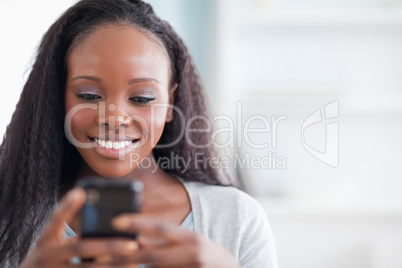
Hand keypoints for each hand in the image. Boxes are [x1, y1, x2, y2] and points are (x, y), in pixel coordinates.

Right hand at [19, 188, 138, 267]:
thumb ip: (73, 229)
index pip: (55, 218)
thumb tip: (103, 214)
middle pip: (80, 247)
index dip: (67, 205)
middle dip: (108, 245)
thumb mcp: (52, 241)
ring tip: (134, 261)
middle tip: (132, 244)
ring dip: (111, 265)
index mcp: (45, 238)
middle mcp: (46, 255)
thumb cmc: (49, 256)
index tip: (81, 192)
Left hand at [112, 214, 241, 267]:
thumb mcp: (191, 243)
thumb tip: (138, 239)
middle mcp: (191, 253)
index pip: (160, 227)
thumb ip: (167, 241)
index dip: (138, 222)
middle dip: (125, 253)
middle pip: (150, 254)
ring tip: (110, 263)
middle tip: (103, 251)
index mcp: (191, 238)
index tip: (116, 221)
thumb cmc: (210, 257)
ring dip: (131, 267)